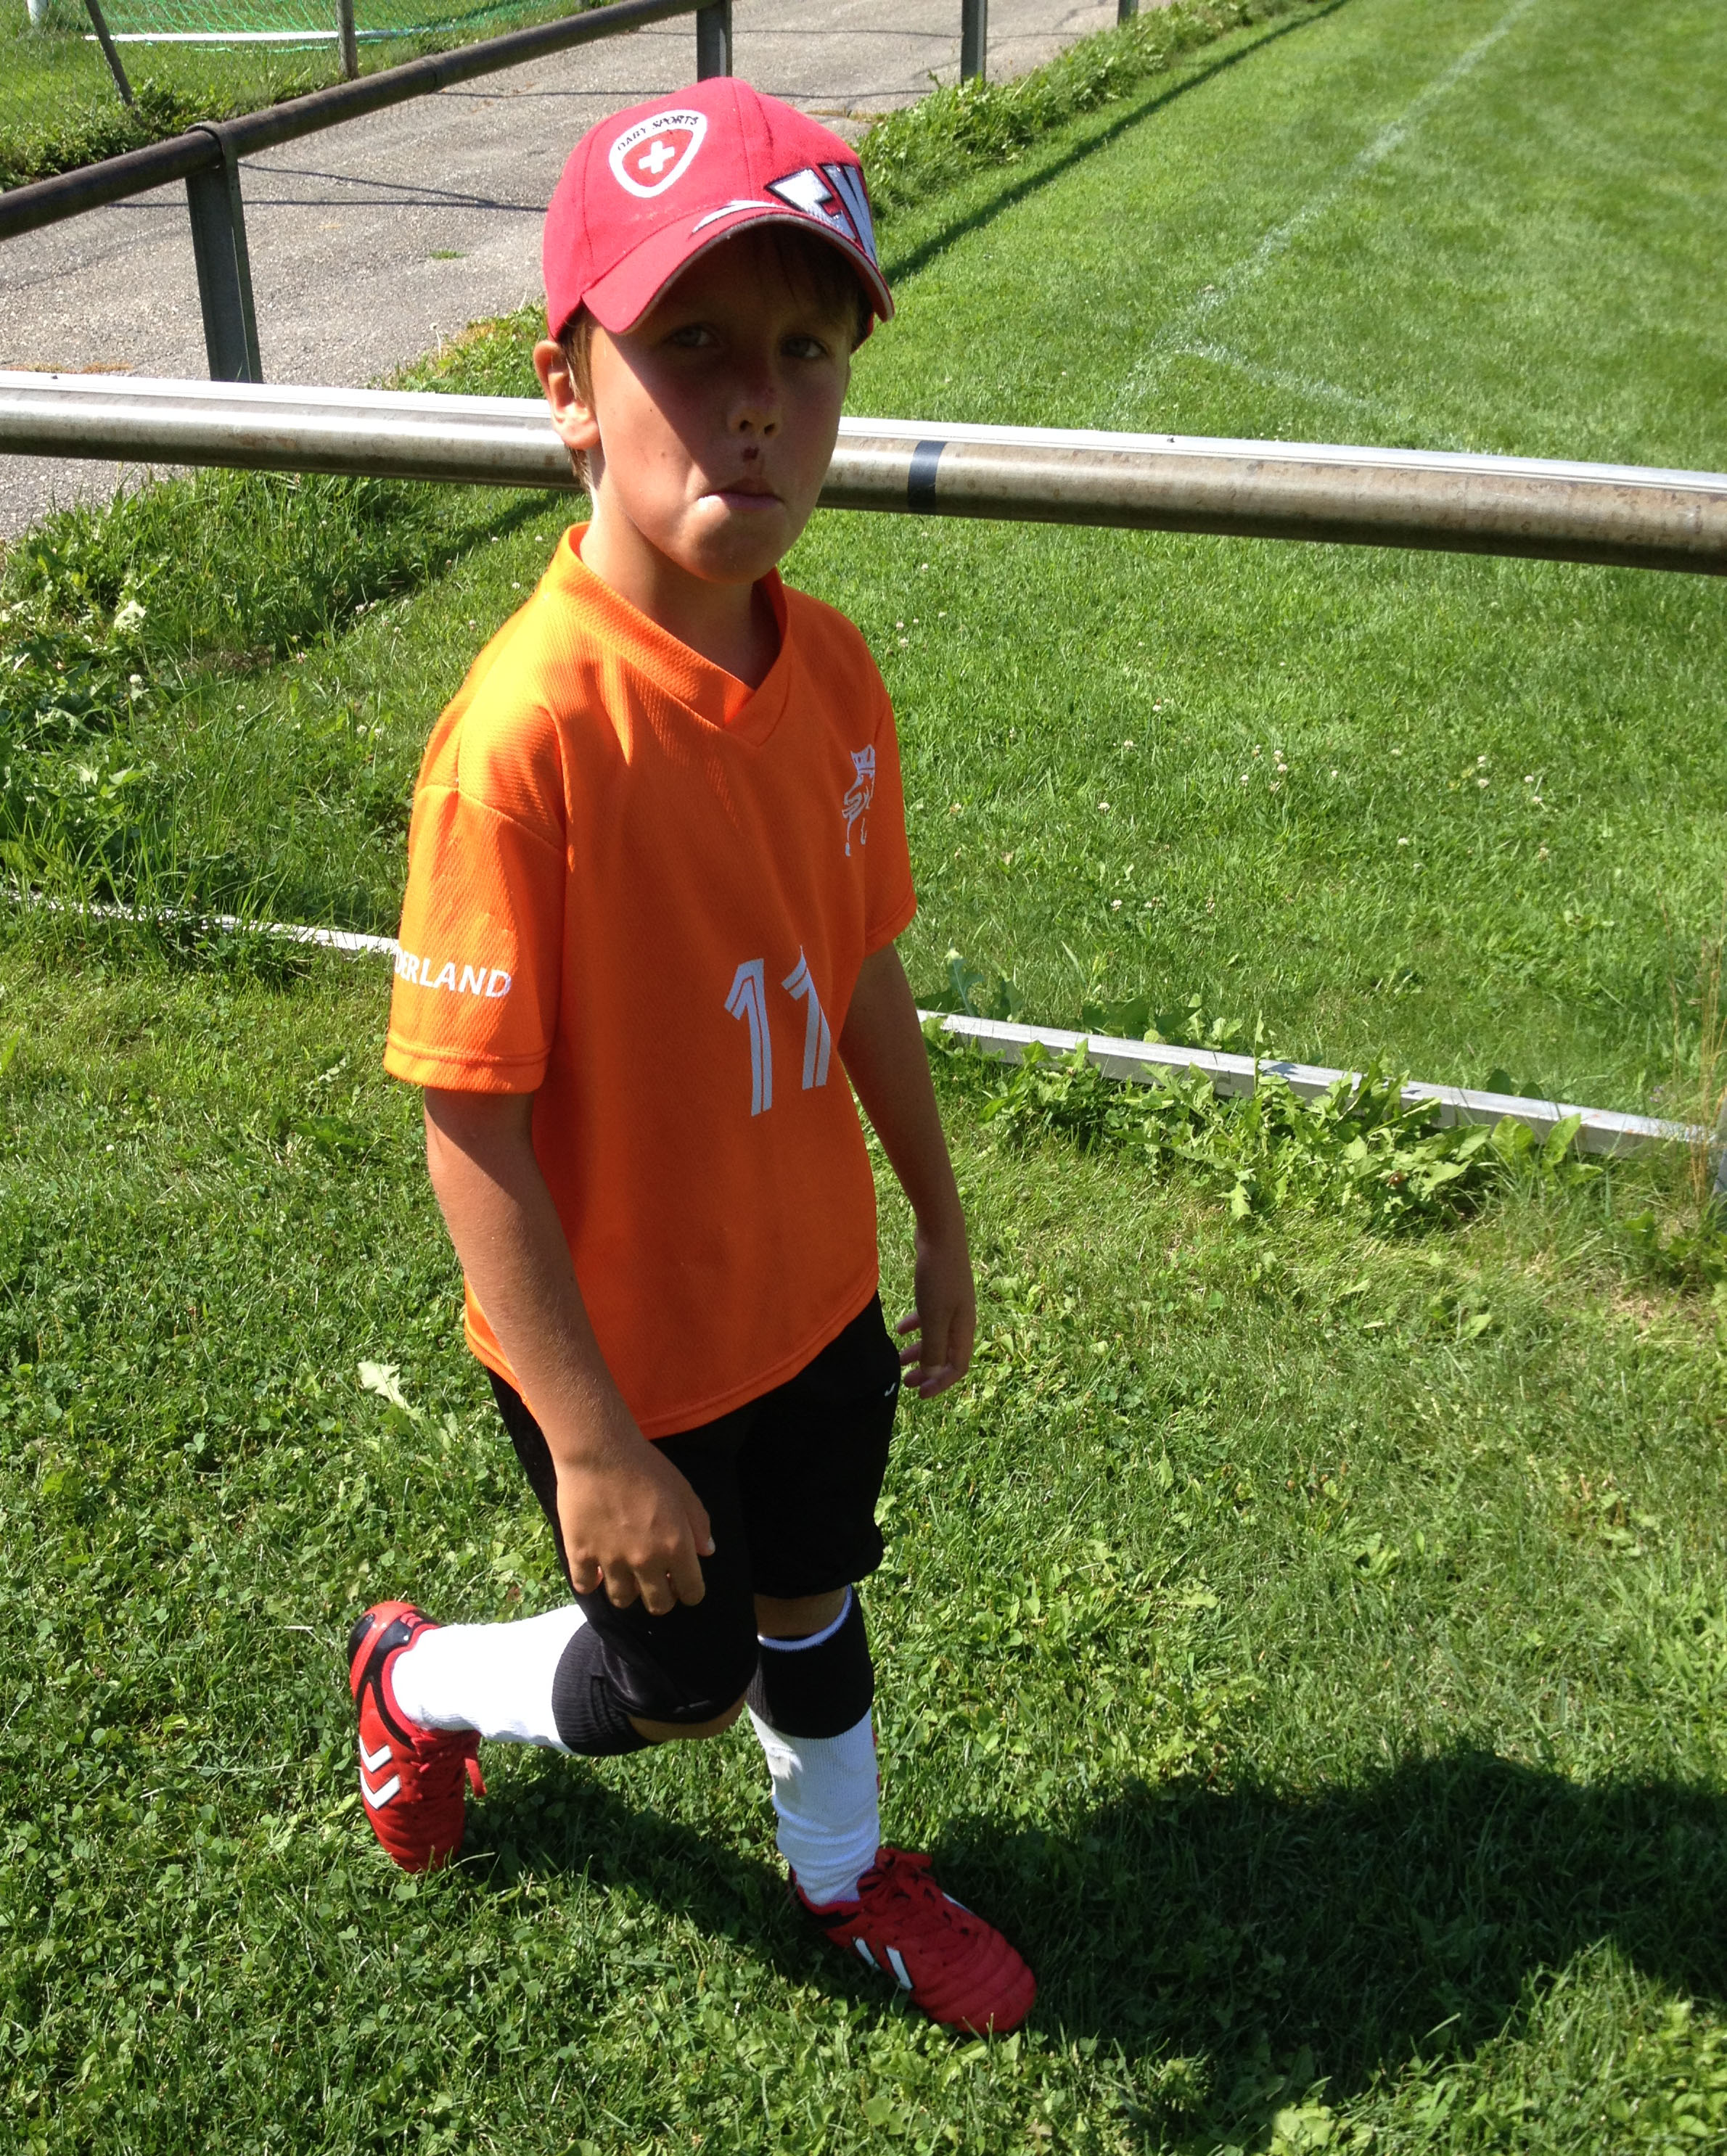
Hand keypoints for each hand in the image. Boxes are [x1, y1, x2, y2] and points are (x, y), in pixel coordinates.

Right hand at [551, 1410, 714, 1613]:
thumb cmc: (646, 1466)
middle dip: (661, 1598)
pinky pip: (586, 1586)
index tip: (682, 1583)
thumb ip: (698, 1523)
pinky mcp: (581, 1554)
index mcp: (676, 1546)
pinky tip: (597, 1570)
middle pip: (658, 1605)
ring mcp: (612, 1560)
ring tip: (626, 1576)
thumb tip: (706, 1552)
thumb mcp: (683, 1490)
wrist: (600, 1451)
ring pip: (622, 1600)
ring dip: (628, 1591)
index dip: (690, 1591)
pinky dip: (592, 1582)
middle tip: (656, 1583)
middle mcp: (646, 1561)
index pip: (691, 1592)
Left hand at [897, 1216, 975, 1398]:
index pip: (958, 1367)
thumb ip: (933, 1347)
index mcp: (964, 1329)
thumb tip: (931, 1374)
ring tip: (898, 1358)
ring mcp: (951, 1304)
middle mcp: (961, 1319)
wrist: (941, 1234)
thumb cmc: (938, 1277)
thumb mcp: (933, 1317)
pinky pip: (929, 1318)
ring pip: (936, 1336)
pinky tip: (899, 1328)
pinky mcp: (939, 1291)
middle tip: (905, 1382)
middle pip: (946, 1354)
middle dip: (927, 1371)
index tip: (919, 1394)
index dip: (940, 1383)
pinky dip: (916, 1327)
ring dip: (919, 1350)